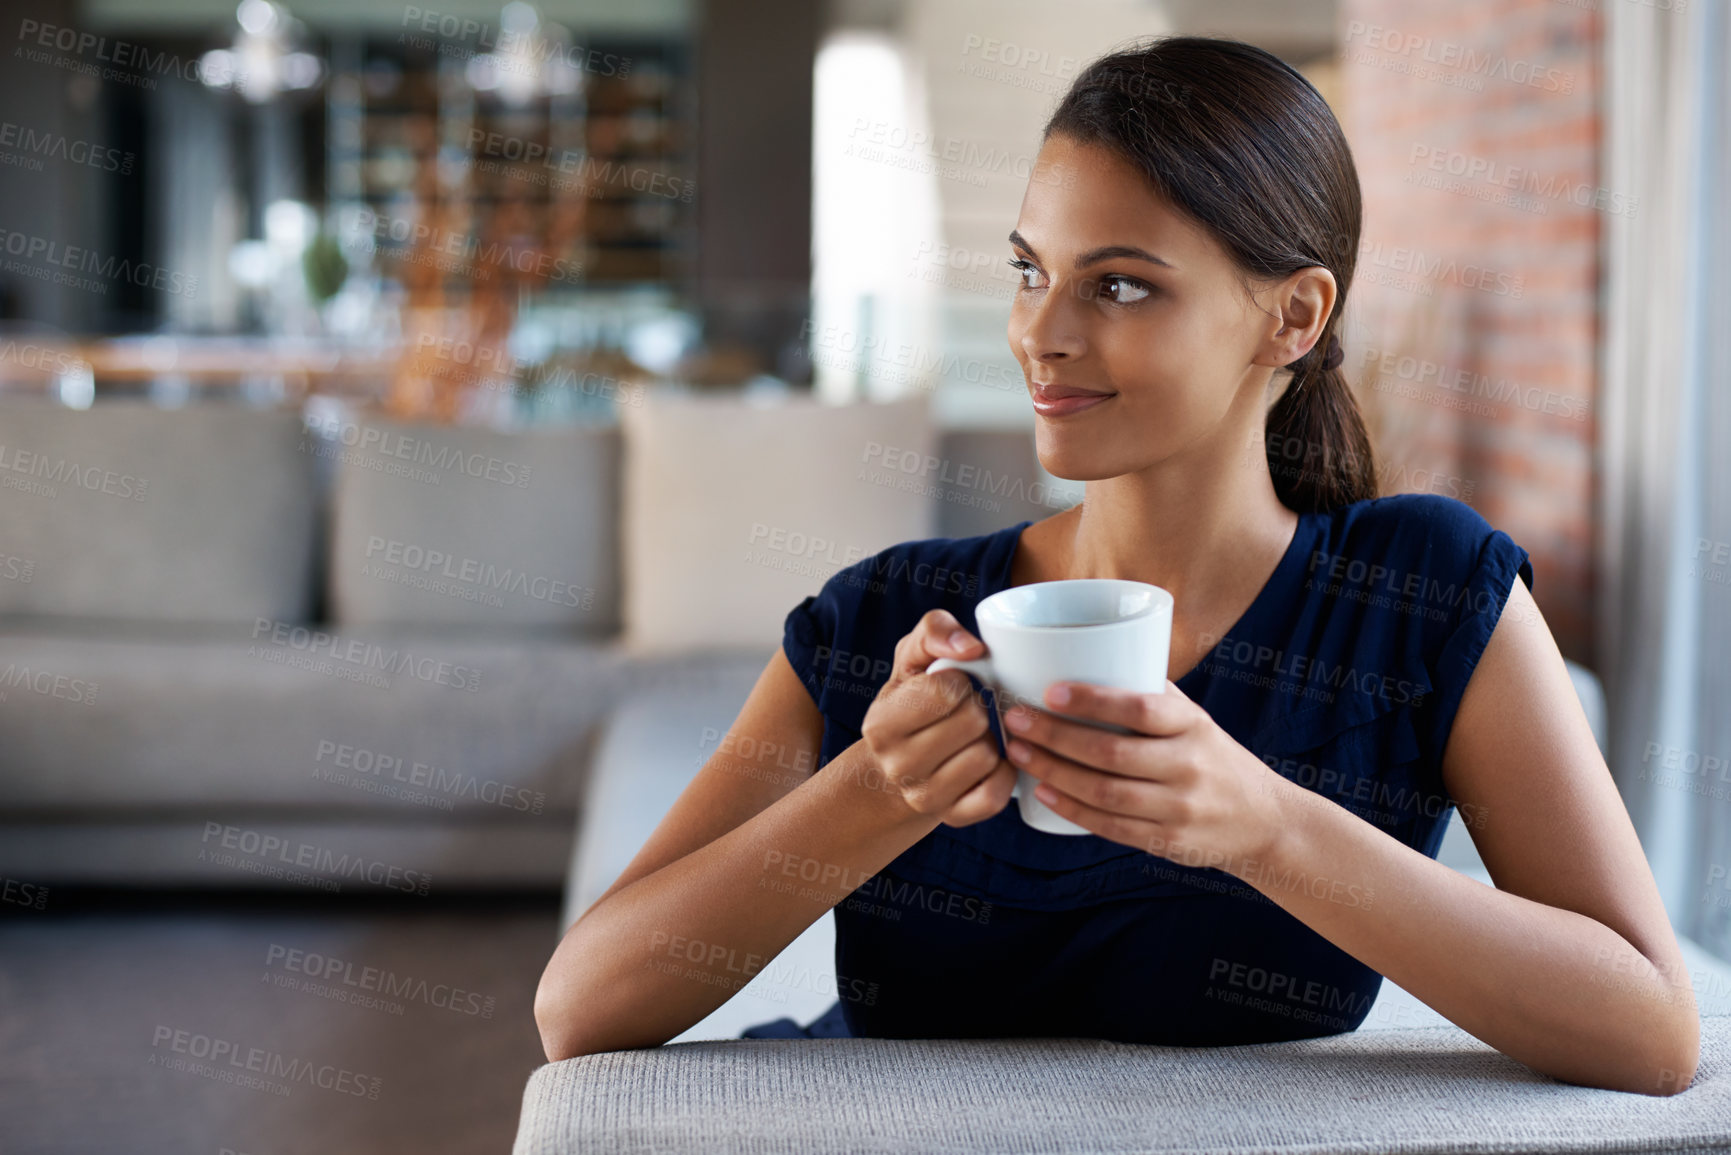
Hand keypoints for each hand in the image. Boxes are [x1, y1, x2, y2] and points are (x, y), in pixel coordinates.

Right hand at [859, 609, 1018, 827]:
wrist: (897, 766)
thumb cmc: (912, 700)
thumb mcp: (912, 658)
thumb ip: (935, 631)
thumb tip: (973, 648)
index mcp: (882, 724)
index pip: (945, 691)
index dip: (960, 681)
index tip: (952, 686)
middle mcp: (897, 765)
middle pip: (973, 722)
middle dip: (979, 708)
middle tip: (968, 710)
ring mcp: (923, 797)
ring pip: (988, 756)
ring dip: (991, 739)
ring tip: (974, 736)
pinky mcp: (952, 817)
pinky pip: (996, 794)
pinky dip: (1002, 773)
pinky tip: (989, 761)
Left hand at [1003, 680, 1287, 869]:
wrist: (1264, 820)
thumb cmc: (1212, 756)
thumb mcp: (1194, 719)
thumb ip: (1149, 694)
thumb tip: (1083, 656)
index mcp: (1193, 725)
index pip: (1140, 710)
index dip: (1093, 701)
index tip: (1049, 691)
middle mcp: (1188, 766)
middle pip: (1111, 753)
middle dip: (1055, 737)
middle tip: (1014, 720)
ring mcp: (1178, 808)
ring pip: (1104, 792)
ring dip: (1053, 773)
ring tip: (1019, 753)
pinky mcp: (1167, 842)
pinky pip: (1110, 826)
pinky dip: (1072, 809)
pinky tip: (1043, 793)